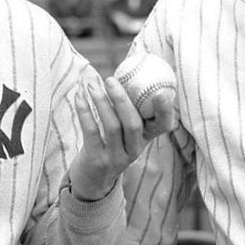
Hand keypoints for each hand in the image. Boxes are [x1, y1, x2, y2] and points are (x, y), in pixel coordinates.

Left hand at [68, 77, 174, 200]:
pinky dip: (85, 112)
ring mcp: (117, 158)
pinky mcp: (98, 161)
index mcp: (146, 138)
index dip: (165, 110)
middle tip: (110, 80)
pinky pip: (92, 133)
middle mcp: (136, 149)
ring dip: (100, 102)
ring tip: (91, 85)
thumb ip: (129, 103)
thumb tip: (128, 65)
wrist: (92, 179)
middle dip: (121, 99)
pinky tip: (79, 96)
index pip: (164, 125)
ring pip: (112, 127)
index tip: (162, 92)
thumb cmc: (109, 142)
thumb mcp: (124, 128)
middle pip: (134, 123)